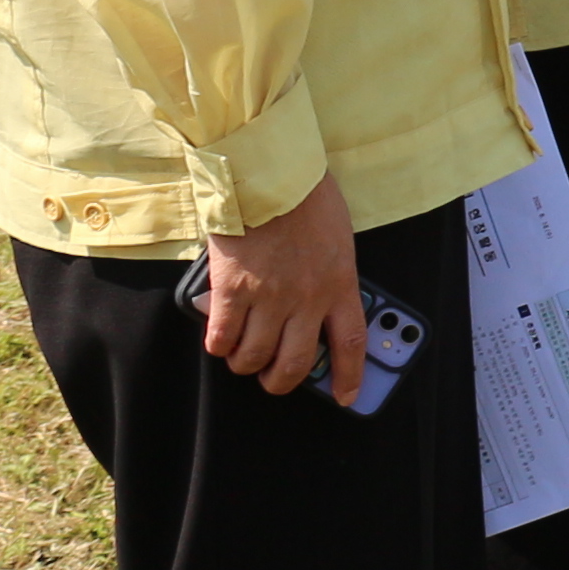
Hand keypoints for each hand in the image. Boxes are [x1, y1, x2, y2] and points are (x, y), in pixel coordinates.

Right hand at [199, 171, 366, 404]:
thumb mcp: (338, 240)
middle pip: (295, 364)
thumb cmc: (306, 198)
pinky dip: (219, 345)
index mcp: (340, 284)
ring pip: (253, 357)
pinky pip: (222, 338)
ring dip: (245, 364)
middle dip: (281, 381)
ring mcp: (268, 296)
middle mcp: (307, 298)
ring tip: (242, 355)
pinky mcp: (231, 289)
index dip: (348, 377)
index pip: (350, 344)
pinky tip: (219, 338)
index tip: (345, 397)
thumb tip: (318, 305)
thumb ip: (331, 276)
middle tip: (272, 377)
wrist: (267, 173)